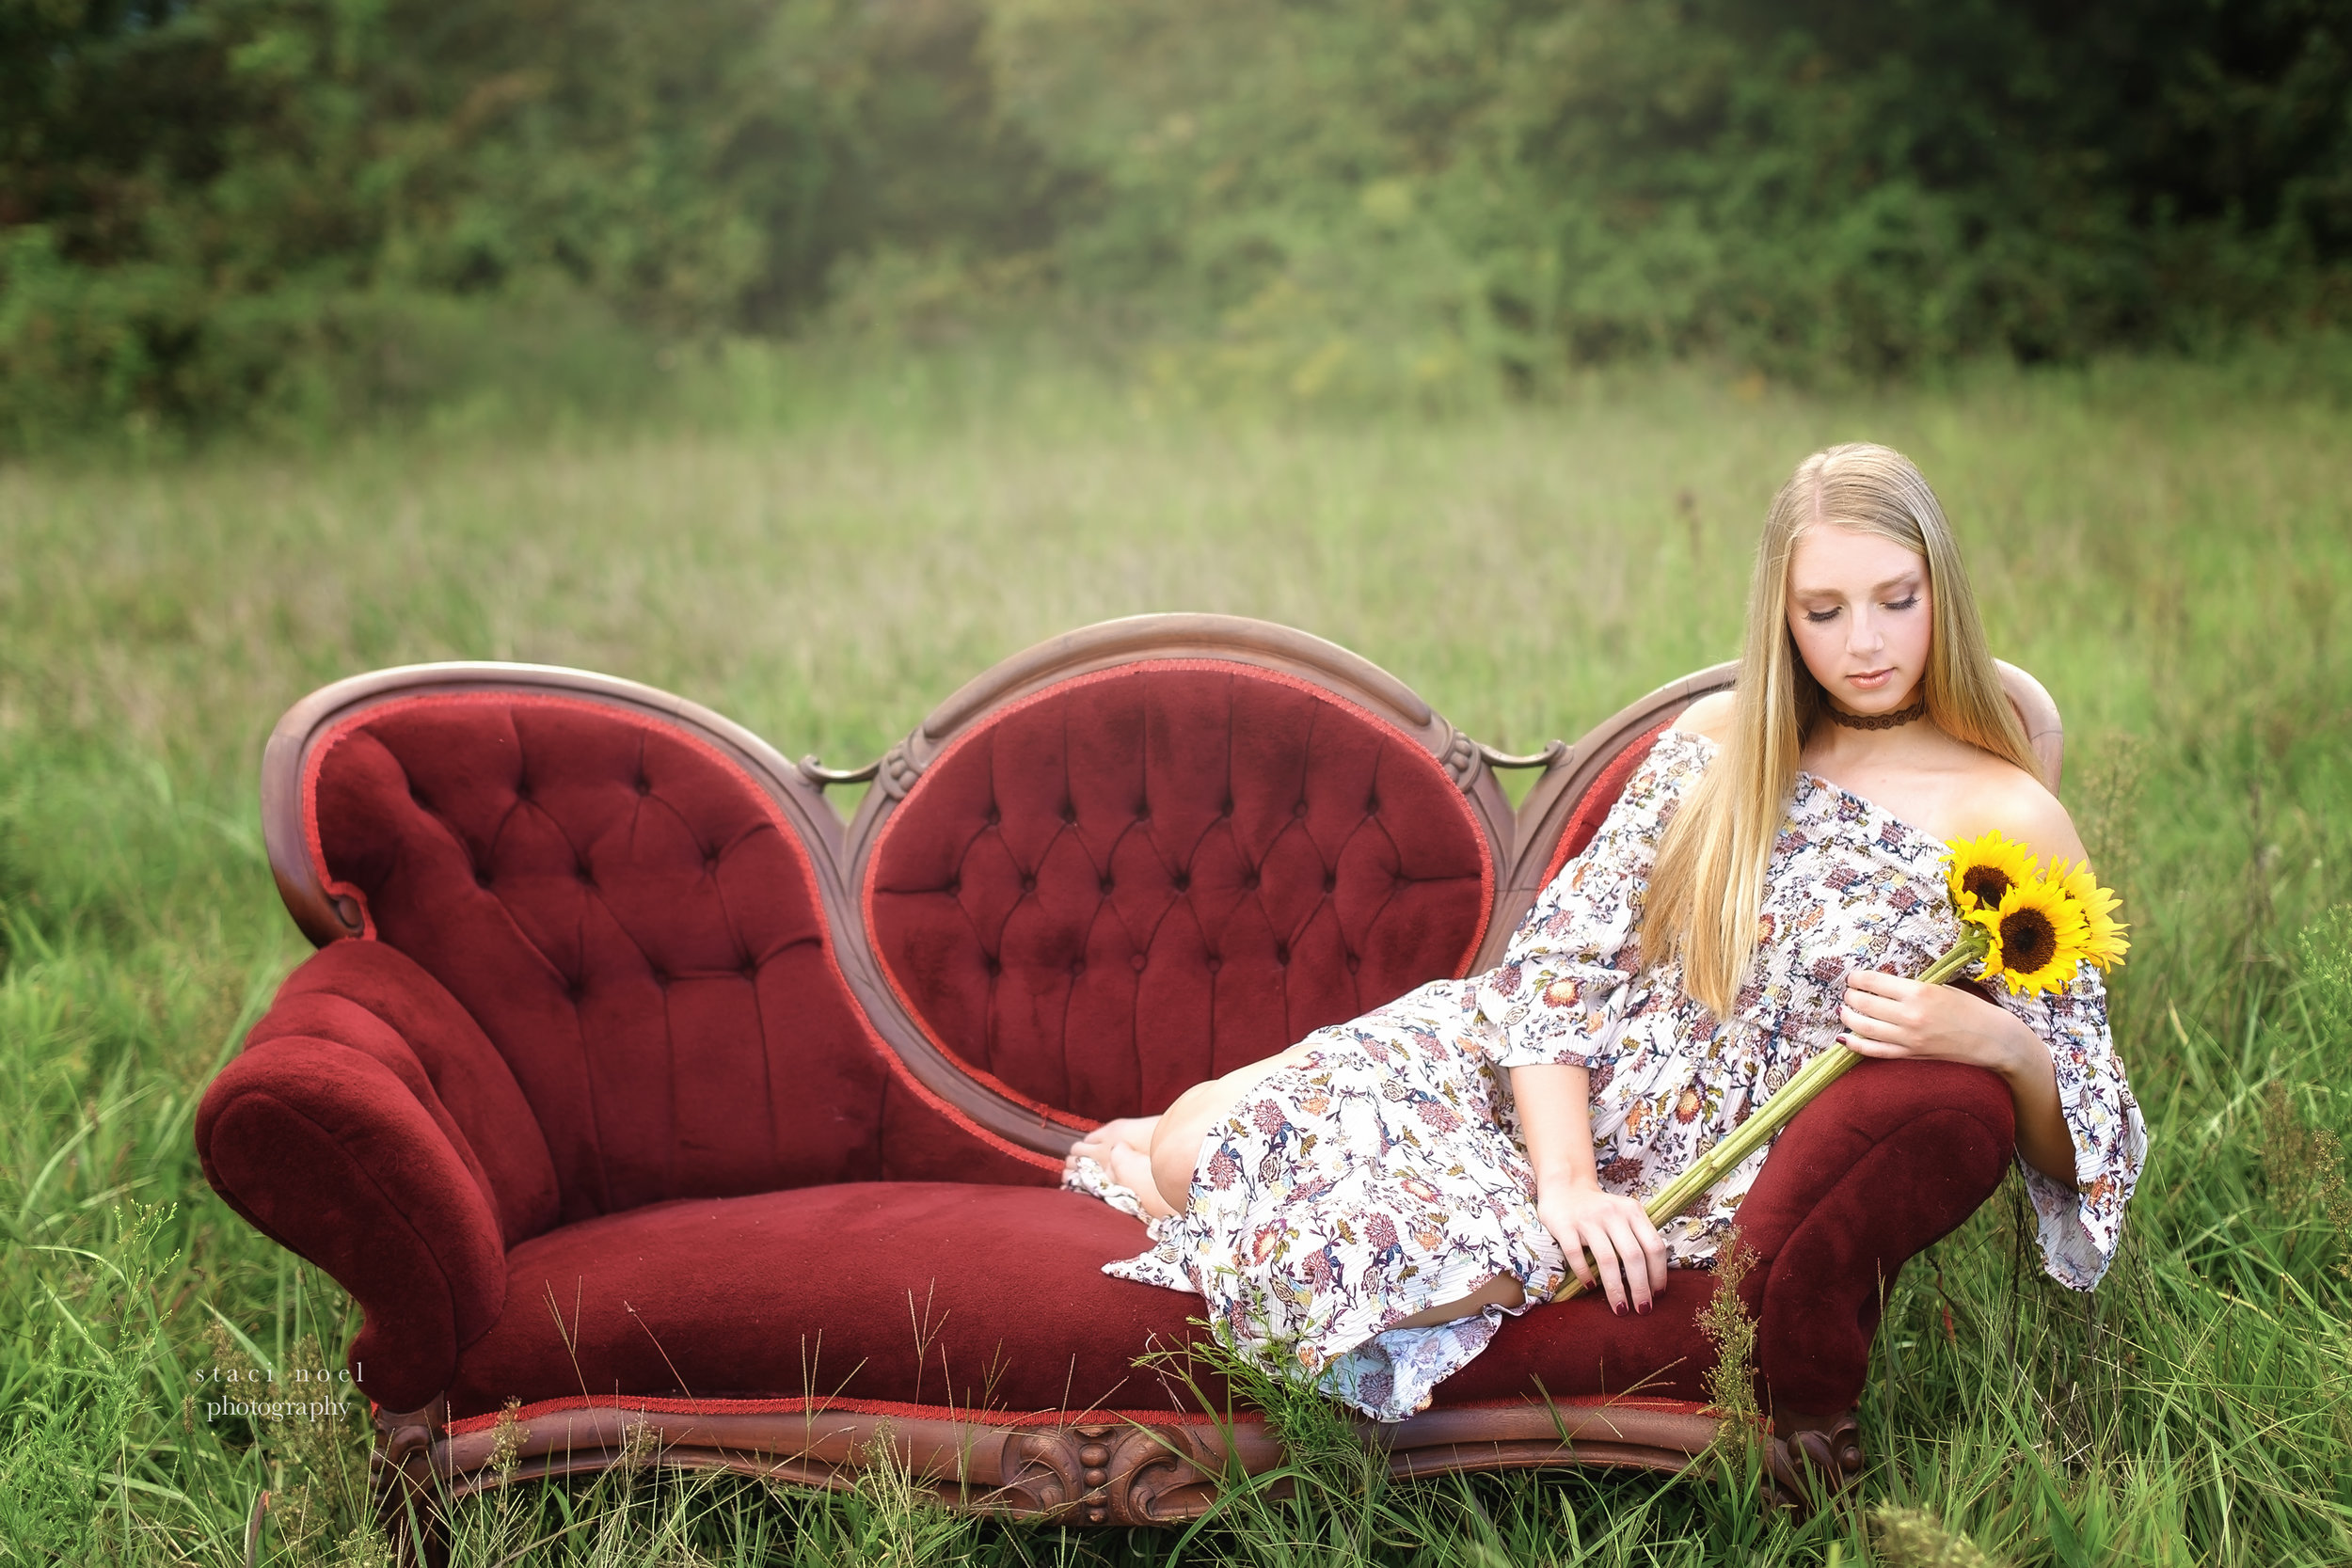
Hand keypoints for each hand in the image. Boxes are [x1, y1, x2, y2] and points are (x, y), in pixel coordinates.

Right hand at [1537, 1182, 1666, 1315]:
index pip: (1654, 1246)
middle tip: (1642, 1309)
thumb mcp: (1625, 1215)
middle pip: (1633, 1256)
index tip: (1658, 1295)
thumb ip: (1639, 1237)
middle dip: (1640, 1287)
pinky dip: (1585, 1274)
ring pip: (1607, 1259)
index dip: (1659, 1274)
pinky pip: (1577, 1255)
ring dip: (1616, 1289)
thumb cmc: (1600, 1210)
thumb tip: (1654, 1278)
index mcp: (1633, 1211)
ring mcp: (1588, 1219)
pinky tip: (1590, 1287)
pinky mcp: (1565, 1226)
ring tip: (1620, 1308)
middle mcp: (1613, 1213)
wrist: (1564, 1187)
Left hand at [1837, 969, 2037, 1076]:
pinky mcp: (1910, 1055)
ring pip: (1864, 1027)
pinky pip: (1875, 1051)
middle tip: (1849, 993)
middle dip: (1851, 996)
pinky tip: (1844, 1038)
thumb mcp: (1940, 988)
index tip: (1853, 977)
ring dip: (1848, 1017)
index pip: (1874, 982)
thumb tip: (1881, 984)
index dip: (1857, 978)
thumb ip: (1911, 988)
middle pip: (1865, 1003)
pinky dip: (1856, 1045)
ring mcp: (1908, 1038)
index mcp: (1919, 992)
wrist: (1993, 1039)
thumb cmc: (1970, 1009)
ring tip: (1844, 1010)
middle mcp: (1910, 1015)